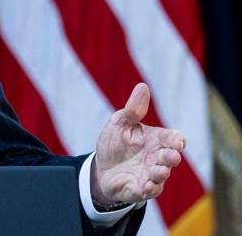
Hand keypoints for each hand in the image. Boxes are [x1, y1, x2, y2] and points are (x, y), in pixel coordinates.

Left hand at [91, 83, 184, 205]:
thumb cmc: (115, 143)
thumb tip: (142, 87)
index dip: (177, 140)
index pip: (174, 139)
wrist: (101, 167)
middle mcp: (157, 158)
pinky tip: (146, 186)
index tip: (176, 141)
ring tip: (158, 171)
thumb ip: (133, 109)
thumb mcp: (120, 123)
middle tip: (170, 156)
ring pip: (162, 176)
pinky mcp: (140, 189)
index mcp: (156, 140)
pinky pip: (149, 191)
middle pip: (171, 158)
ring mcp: (151, 175)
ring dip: (161, 173)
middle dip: (172, 157)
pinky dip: (149, 189)